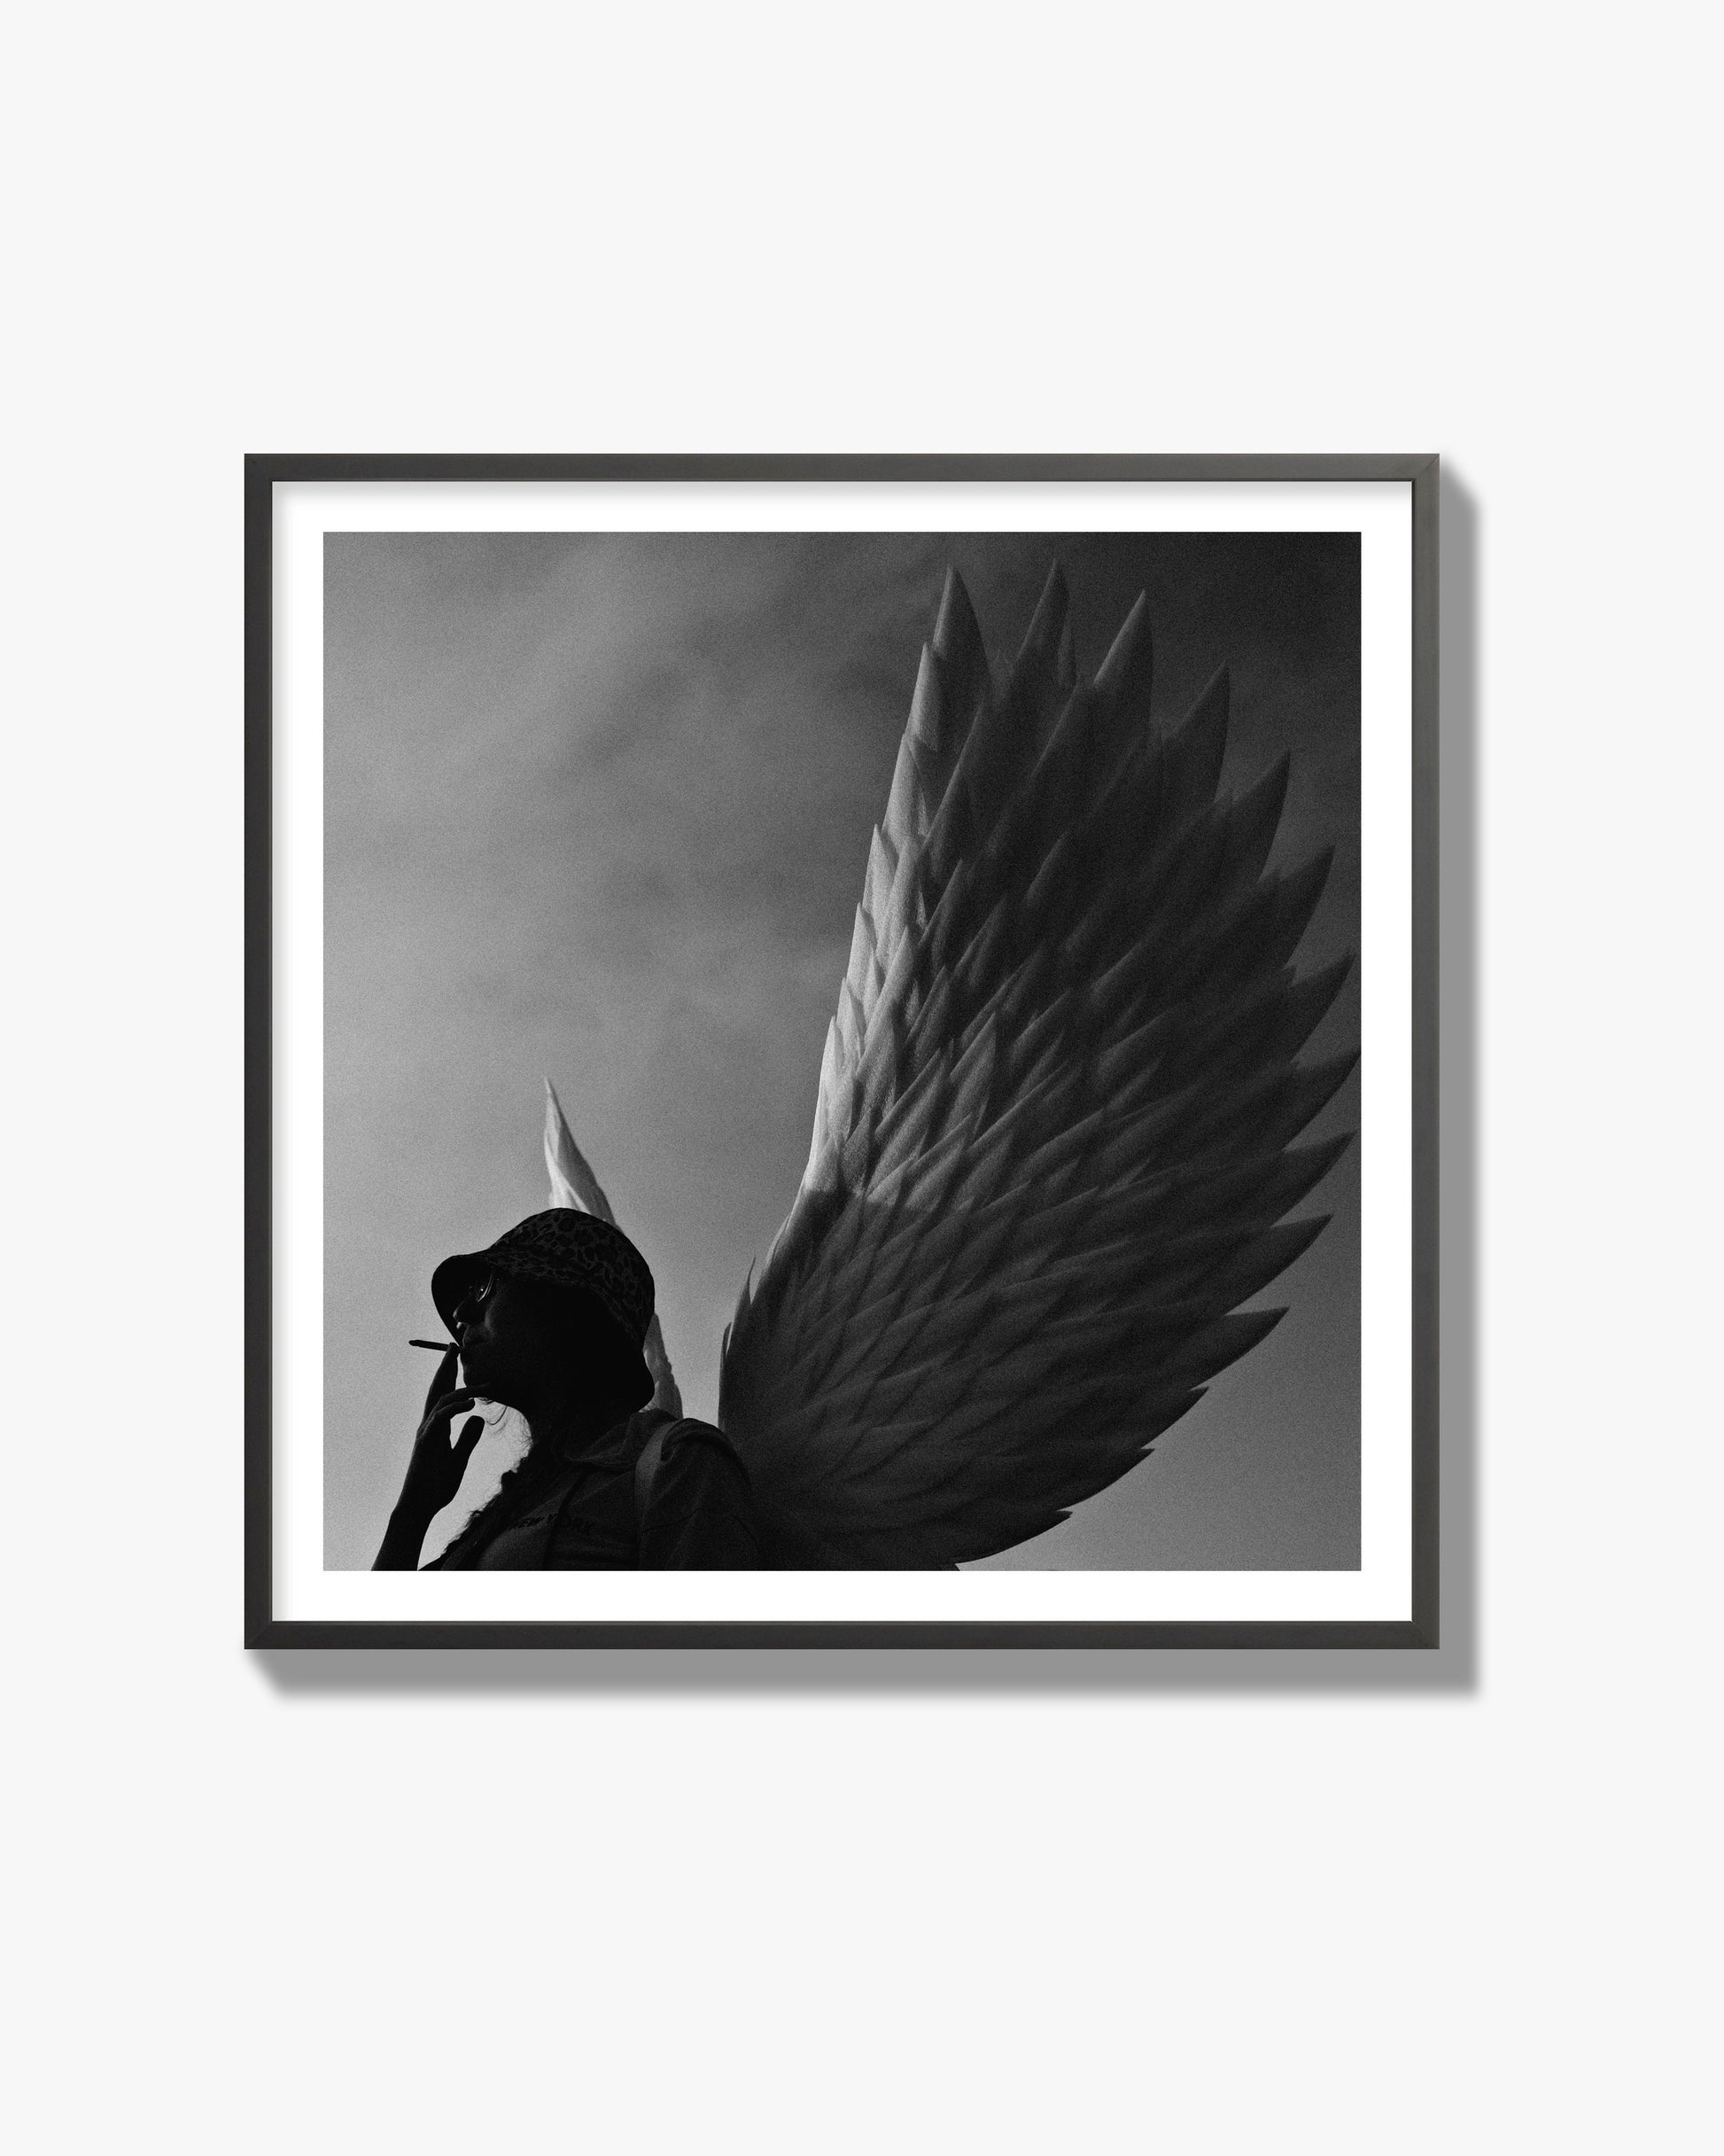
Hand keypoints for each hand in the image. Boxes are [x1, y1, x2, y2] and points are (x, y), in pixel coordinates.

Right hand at [395, 1346, 484, 1522]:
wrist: (420, 1508)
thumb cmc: (436, 1487)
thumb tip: (478, 1419)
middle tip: (453, 1345)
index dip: (450, 1376)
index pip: (443, 1396)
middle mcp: (428, 1426)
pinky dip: (454, 1408)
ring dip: (461, 1389)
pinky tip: (470, 1403)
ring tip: (483, 1385)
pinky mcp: (426, 1444)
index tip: (457, 1358)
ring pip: (440, 1401)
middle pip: (436, 1390)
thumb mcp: (459, 1459)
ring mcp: (425, 1434)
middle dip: (445, 1368)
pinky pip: (440, 1420)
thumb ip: (468, 1439)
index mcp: (436, 1429)